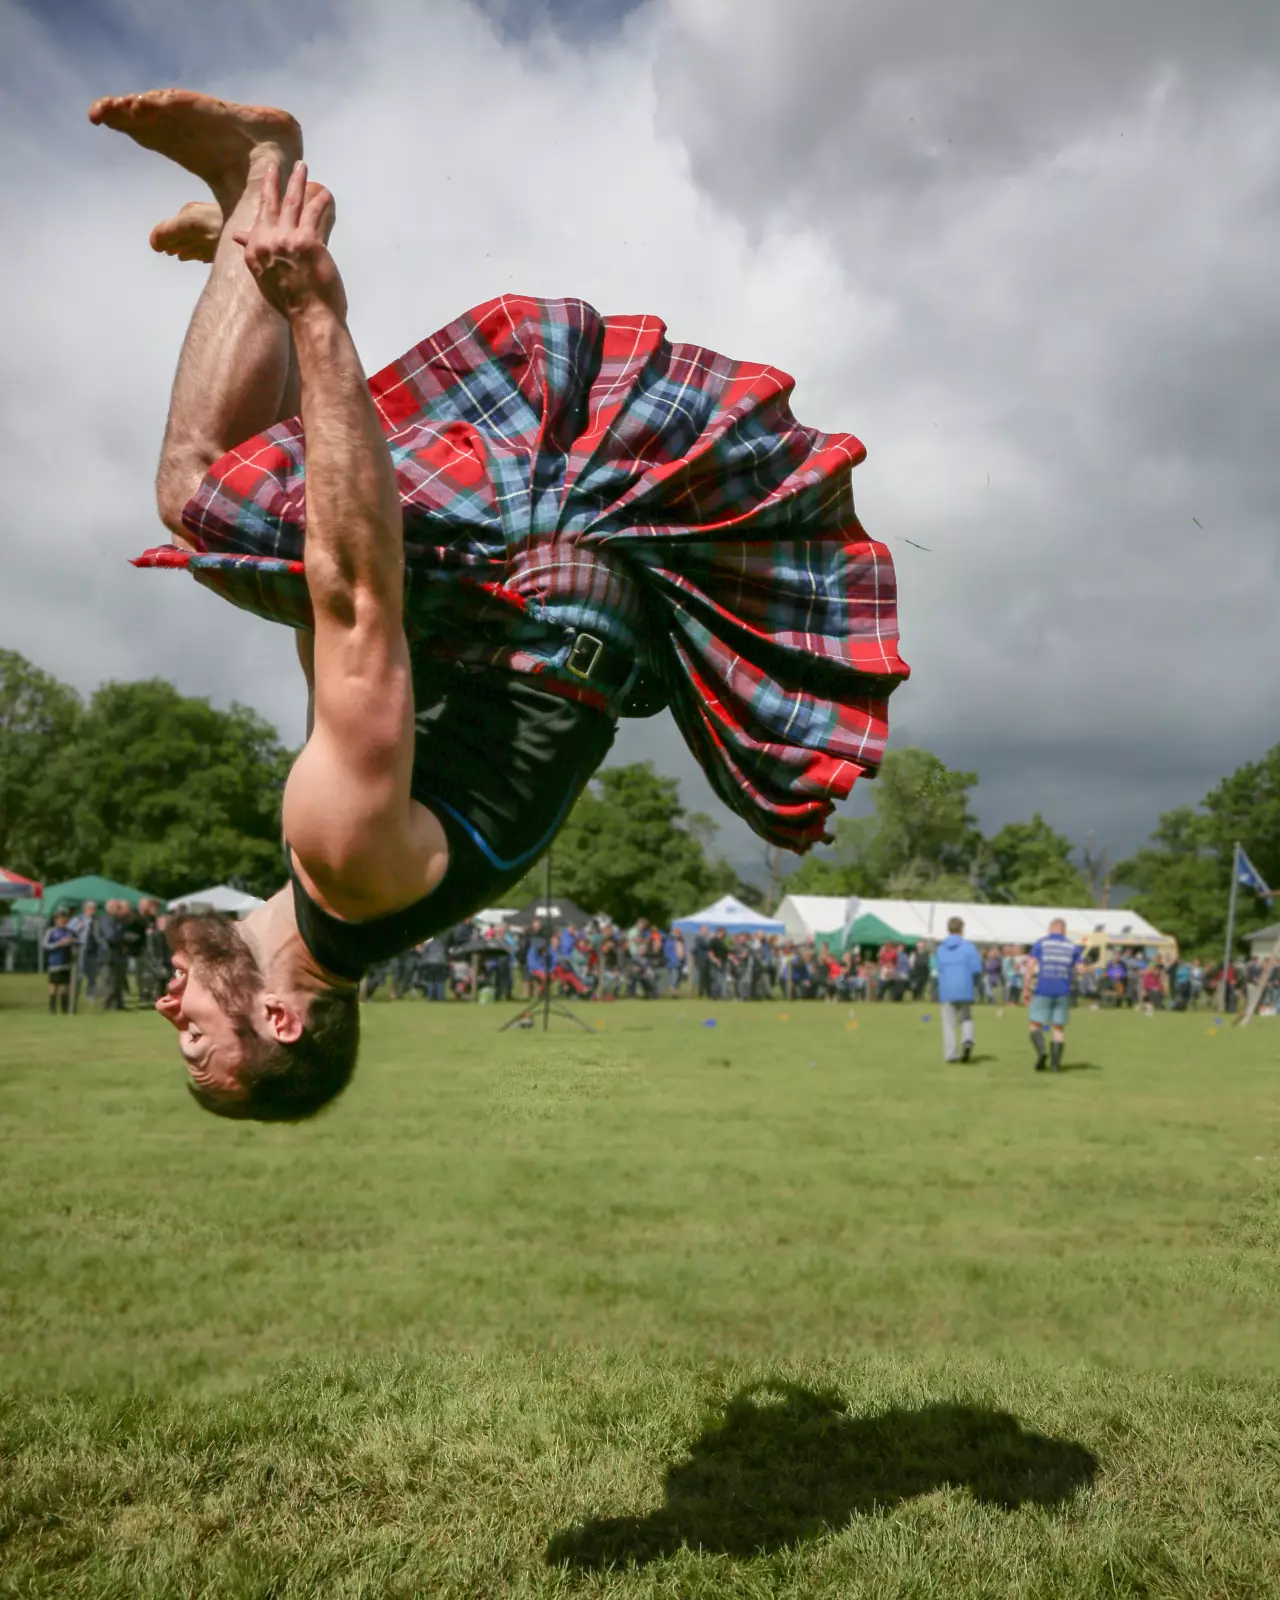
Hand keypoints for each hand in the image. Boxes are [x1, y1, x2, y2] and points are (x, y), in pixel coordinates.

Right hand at [233, 160, 345, 323]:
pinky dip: (320, 201)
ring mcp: (286, 240)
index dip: (265, 195)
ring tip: (302, 168)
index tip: (268, 179)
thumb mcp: (264, 277)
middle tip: (277, 163)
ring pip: (292, 202)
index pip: (259, 215)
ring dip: (298, 182)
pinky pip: (314, 213)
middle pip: (271, 203)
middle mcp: (266, 242)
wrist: (310, 317)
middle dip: (274, 180)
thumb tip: (237, 235)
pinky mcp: (307, 242)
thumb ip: (253, 252)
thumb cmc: (291, 302)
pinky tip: (324, 192)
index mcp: (254, 251)